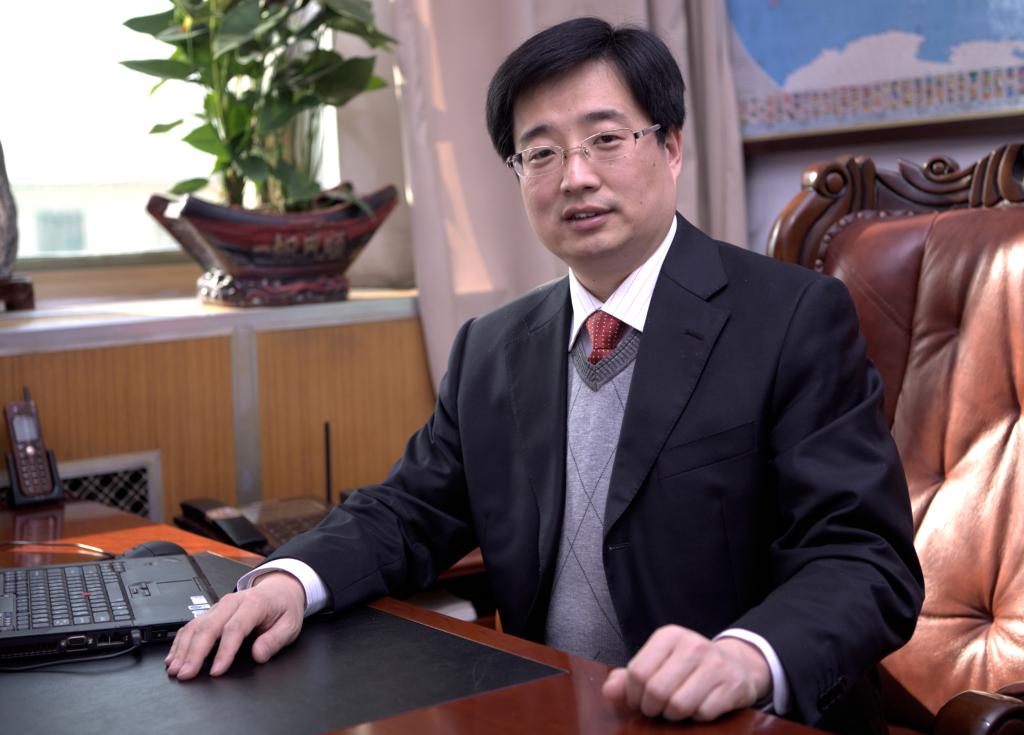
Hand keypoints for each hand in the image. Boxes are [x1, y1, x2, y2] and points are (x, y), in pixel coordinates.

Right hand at [164, 571, 305, 679]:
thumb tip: (258, 655)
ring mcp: (219, 607)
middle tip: (186, 674)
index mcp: (254, 604)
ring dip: (183, 648)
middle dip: (195, 652)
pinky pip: (192, 625)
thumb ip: (275, 640)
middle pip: (209, 627)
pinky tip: (174, 657)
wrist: (279, 589)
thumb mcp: (290, 624)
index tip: (216, 671)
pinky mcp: (211, 613)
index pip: (235, 628)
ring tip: (175, 669)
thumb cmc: (283, 608)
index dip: (224, 651)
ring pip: (196, 626)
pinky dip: (180, 642)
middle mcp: (232, 603)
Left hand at [602, 625, 770, 721]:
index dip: (633, 695)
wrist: (737, 666)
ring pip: (679, 705)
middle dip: (652, 708)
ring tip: (677, 708)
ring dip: (674, 715)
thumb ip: (629, 677)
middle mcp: (693, 645)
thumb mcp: (658, 663)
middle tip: (658, 709)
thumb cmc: (688, 668)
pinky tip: (700, 707)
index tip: (640, 701)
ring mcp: (716, 664)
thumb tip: (609, 691)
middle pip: (656, 690)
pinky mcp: (733, 685)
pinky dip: (697, 717)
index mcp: (669, 636)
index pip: (637, 672)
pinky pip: (703, 713)